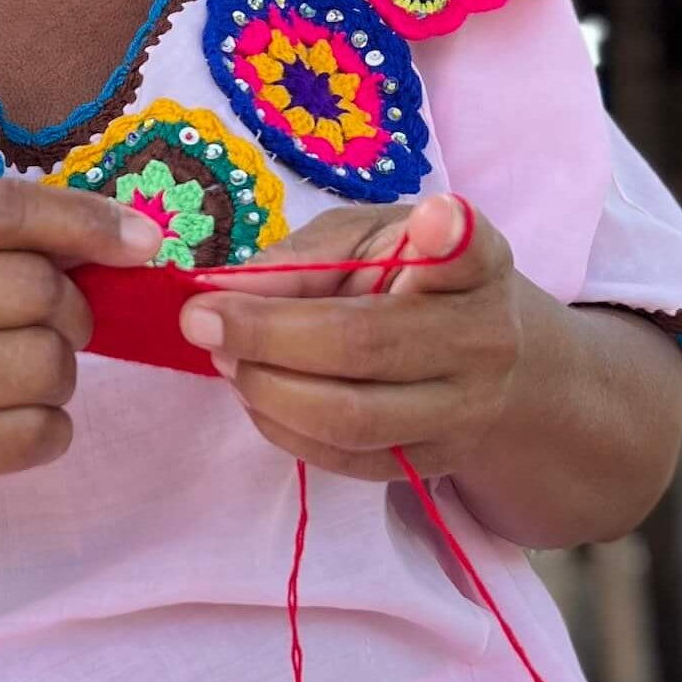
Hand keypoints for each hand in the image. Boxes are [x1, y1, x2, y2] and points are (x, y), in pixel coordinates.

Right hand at [0, 178, 161, 510]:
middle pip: (36, 290)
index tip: (142, 241)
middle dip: (70, 308)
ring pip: (46, 366)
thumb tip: (125, 236)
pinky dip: (50, 426)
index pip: (0, 211)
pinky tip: (13, 417)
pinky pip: (38, 434)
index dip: (84, 219)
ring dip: (61, 370)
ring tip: (23, 372)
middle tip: (52, 323)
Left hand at [177, 195, 524, 481]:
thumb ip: (304, 258)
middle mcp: (483, 340)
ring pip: (349, 418)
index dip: (448, 234)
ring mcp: (463, 412)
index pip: (467, 250)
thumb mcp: (366, 239)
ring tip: (222, 356)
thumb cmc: (409, 279)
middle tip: (199, 319)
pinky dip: (279, 426)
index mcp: (474, 264)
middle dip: (265, 334)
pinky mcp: (430, 464)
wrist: (480, 362)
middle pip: (367, 345)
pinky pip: (341, 458)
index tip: (432, 217)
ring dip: (264, 388)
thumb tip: (222, 290)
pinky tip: (253, 391)